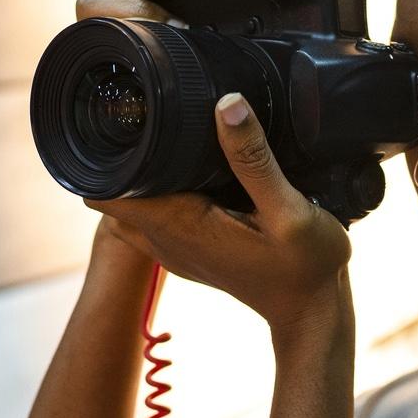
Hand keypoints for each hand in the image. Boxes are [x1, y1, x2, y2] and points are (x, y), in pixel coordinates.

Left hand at [83, 92, 352, 334]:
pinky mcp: (192, 250)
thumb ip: (255, 160)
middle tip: (157, 124)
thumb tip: (227, 104)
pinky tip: (195, 177)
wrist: (313, 313)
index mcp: (179, 226)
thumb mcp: (290, 211)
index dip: (105, 157)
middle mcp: (167, 240)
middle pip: (114, 192)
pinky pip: (156, 216)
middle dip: (124, 158)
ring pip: (133, 205)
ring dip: (142, 177)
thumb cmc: (305, 267)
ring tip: (175, 146)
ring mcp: (176, 249)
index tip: (128, 125)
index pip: (104, 193)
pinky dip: (162, 194)